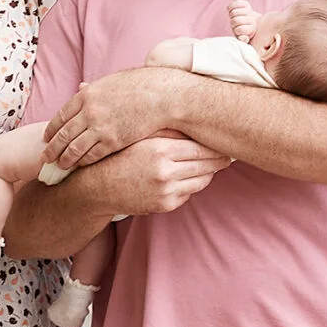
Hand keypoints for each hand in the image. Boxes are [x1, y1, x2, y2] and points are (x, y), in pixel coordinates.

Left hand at [43, 67, 182, 170]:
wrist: (162, 96)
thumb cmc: (140, 86)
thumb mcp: (111, 82)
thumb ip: (93, 88)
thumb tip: (81, 87)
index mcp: (86, 95)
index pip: (61, 116)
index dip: (51, 129)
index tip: (46, 137)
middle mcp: (89, 112)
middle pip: (63, 134)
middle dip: (51, 147)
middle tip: (44, 157)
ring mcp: (100, 127)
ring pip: (74, 148)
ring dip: (65, 159)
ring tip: (60, 166)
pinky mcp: (113, 141)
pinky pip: (92, 155)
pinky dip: (84, 162)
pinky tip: (80, 166)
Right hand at [95, 132, 229, 215]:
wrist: (97, 186)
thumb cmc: (119, 154)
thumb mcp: (140, 135)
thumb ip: (168, 129)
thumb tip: (197, 120)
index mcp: (160, 149)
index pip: (201, 146)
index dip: (215, 144)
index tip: (224, 140)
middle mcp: (165, 171)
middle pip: (207, 165)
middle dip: (220, 159)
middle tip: (228, 152)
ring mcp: (166, 191)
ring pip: (202, 180)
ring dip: (208, 172)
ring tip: (211, 163)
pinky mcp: (165, 205)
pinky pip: (189, 193)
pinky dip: (191, 184)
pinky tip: (187, 176)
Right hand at [227, 0, 257, 42]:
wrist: (253, 23)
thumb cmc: (245, 33)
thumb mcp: (244, 38)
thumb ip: (243, 40)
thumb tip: (243, 37)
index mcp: (252, 29)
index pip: (239, 30)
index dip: (237, 30)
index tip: (239, 30)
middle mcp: (252, 19)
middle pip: (235, 20)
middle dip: (233, 23)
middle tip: (235, 24)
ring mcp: (249, 11)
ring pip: (234, 12)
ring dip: (232, 15)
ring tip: (234, 17)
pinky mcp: (246, 5)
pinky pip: (237, 3)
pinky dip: (231, 6)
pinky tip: (231, 9)